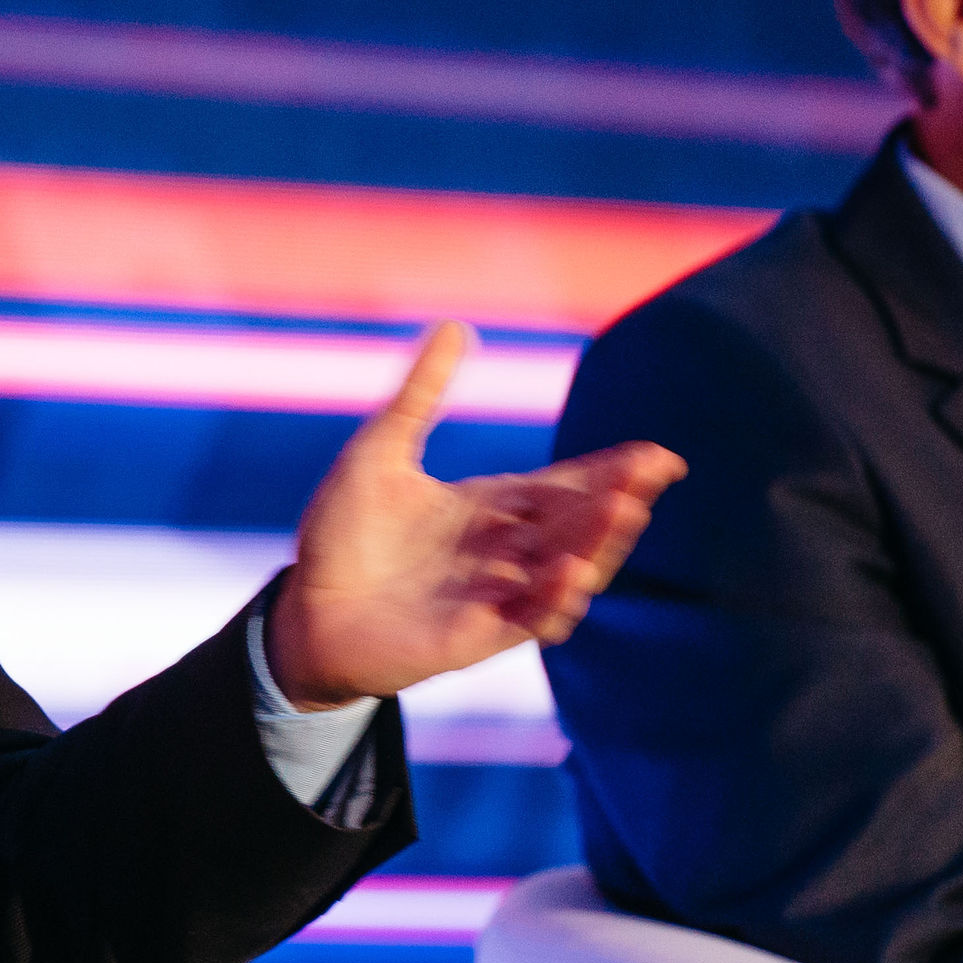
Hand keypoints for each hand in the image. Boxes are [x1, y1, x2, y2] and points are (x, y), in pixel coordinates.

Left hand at [267, 323, 684, 711]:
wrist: (304, 608)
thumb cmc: (340, 533)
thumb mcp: (380, 450)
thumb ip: (421, 393)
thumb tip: (456, 325)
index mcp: (489, 508)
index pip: (564, 486)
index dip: (612, 471)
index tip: (659, 455)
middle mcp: (503, 552)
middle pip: (575, 525)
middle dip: (615, 500)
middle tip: (650, 475)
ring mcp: (494, 595)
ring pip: (565, 570)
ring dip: (596, 545)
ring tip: (622, 512)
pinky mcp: (475, 636)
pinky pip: (528, 619)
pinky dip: (553, 599)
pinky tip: (571, 573)